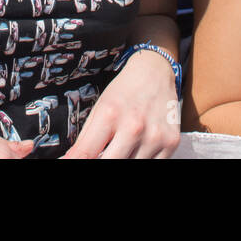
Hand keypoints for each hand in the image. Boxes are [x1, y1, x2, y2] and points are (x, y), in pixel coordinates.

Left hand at [62, 49, 179, 158]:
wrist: (155, 72)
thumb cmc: (124, 91)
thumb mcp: (99, 108)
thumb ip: (85, 139)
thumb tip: (70, 160)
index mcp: (110, 115)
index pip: (86, 154)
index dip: (74, 162)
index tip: (69, 163)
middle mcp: (133, 127)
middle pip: (109, 164)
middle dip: (102, 162)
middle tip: (101, 154)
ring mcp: (154, 137)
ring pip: (132, 167)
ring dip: (123, 161)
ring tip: (119, 148)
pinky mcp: (171, 143)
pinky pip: (152, 166)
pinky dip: (140, 161)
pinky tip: (136, 150)